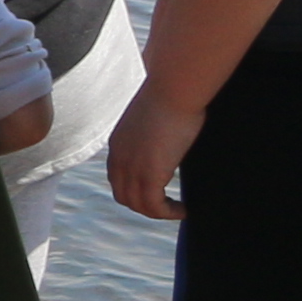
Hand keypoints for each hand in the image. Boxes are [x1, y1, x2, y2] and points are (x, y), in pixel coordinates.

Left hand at [105, 74, 201, 218]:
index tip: (156, 193)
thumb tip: (170, 128)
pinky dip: (168, 213)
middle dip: (144, 205)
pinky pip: (154, 206)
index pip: (117, 177)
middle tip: (167, 206)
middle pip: (123, 195)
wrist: (173, 88)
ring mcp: (132, 167)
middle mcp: (119, 158)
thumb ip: (153, 129)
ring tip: (177, 210)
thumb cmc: (172, 94)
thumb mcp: (154, 116)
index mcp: (118, 144)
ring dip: (158, 212)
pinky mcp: (149, 173)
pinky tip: (184, 209)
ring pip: (137, 204)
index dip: (134, 189)